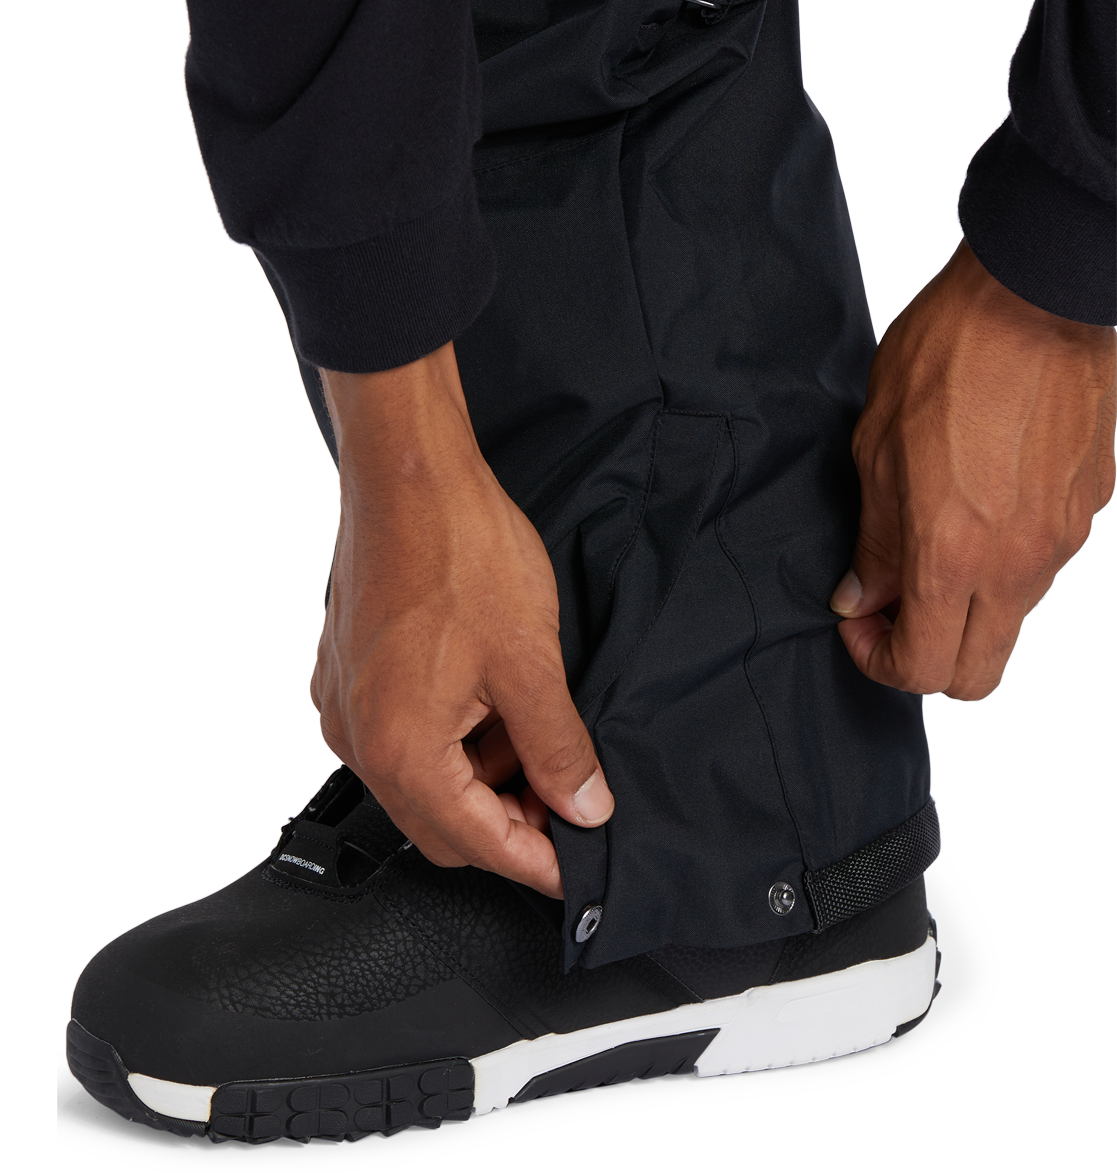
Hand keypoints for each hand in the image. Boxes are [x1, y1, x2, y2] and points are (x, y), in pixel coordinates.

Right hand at [311, 343, 612, 898]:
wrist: (408, 475)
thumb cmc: (457, 550)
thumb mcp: (530, 662)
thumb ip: (557, 748)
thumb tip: (583, 805)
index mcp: (400, 748)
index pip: (477, 842)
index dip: (537, 862)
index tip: (578, 867)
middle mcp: (360, 738)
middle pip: (442, 825)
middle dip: (510, 821)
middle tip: (568, 797)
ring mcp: (347, 705)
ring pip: (424, 782)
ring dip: (483, 778)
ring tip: (537, 734)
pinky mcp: (349, 675)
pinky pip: (403, 737)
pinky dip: (454, 741)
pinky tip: (495, 705)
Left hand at [831, 240, 1115, 699]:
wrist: (1038, 291)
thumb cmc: (954, 352)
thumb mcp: (876, 449)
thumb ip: (874, 540)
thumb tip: (863, 595)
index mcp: (954, 556)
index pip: (922, 669)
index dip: (878, 660)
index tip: (858, 621)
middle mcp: (1017, 563)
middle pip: (976, 671)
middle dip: (926, 659)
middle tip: (891, 610)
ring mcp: (1061, 539)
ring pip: (1009, 619)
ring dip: (964, 608)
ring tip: (928, 543)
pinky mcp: (1087, 508)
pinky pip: (1040, 563)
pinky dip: (1002, 562)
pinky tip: (976, 506)